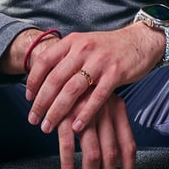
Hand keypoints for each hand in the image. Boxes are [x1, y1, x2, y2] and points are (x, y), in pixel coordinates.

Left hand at [25, 23, 164, 134]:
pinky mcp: (115, 73)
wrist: (140, 41)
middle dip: (41, 102)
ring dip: (57, 111)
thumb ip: (67, 59)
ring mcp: (100, 61)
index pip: (45, 60)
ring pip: (72, 89)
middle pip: (55, 78)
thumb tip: (43, 79)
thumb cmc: (108, 48)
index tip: (28, 98)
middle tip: (33, 119)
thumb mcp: (84, 45)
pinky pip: (96, 97)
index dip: (33, 81)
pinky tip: (76, 127)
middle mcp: (83, 49)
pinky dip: (84, 113)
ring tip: (48, 126)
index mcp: (73, 41)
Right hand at [57, 92, 135, 168]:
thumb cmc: (82, 88)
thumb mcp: (103, 101)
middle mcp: (104, 112)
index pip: (128, 146)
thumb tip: (118, 158)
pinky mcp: (64, 115)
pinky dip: (68, 167)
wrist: (59, 62)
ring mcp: (84, 114)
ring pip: (92, 156)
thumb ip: (111, 124)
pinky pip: (68, 148)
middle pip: (111, 156)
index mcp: (117, 109)